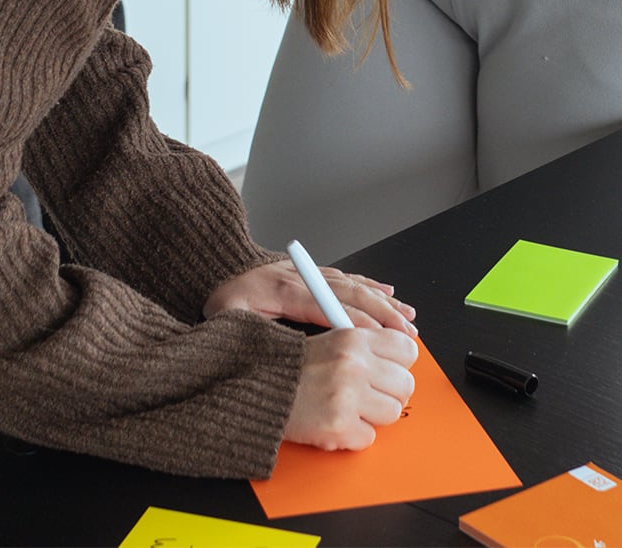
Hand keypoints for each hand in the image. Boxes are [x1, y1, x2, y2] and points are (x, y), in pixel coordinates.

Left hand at [203, 258, 417, 335]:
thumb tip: (283, 357)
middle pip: (351, 294)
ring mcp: (309, 273)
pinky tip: (387, 292)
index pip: (330, 307)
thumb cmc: (221, 296)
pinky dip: (370, 286)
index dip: (357, 323)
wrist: (214, 264)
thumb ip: (258, 336)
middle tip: (407, 334)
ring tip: (407, 317)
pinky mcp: (311, 272)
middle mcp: (302, 277)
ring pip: (354, 285)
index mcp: (284, 289)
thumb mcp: (229, 321)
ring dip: (383, 301)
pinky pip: (347, 277)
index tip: (382, 340)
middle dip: (383, 314)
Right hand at [282, 328, 417, 449]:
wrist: (260, 389)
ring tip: (350, 407)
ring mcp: (348, 395)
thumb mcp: (333, 340)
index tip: (391, 370)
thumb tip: (402, 362)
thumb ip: (367, 347)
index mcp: (354, 338)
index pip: (407, 350)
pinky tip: (337, 421)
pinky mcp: (339, 425)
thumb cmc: (295, 368)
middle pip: (405, 384)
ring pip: (392, 412)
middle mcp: (354, 363)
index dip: (400, 364)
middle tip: (370, 394)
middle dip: (390, 393)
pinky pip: (369, 437)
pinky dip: (355, 435)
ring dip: (374, 415)